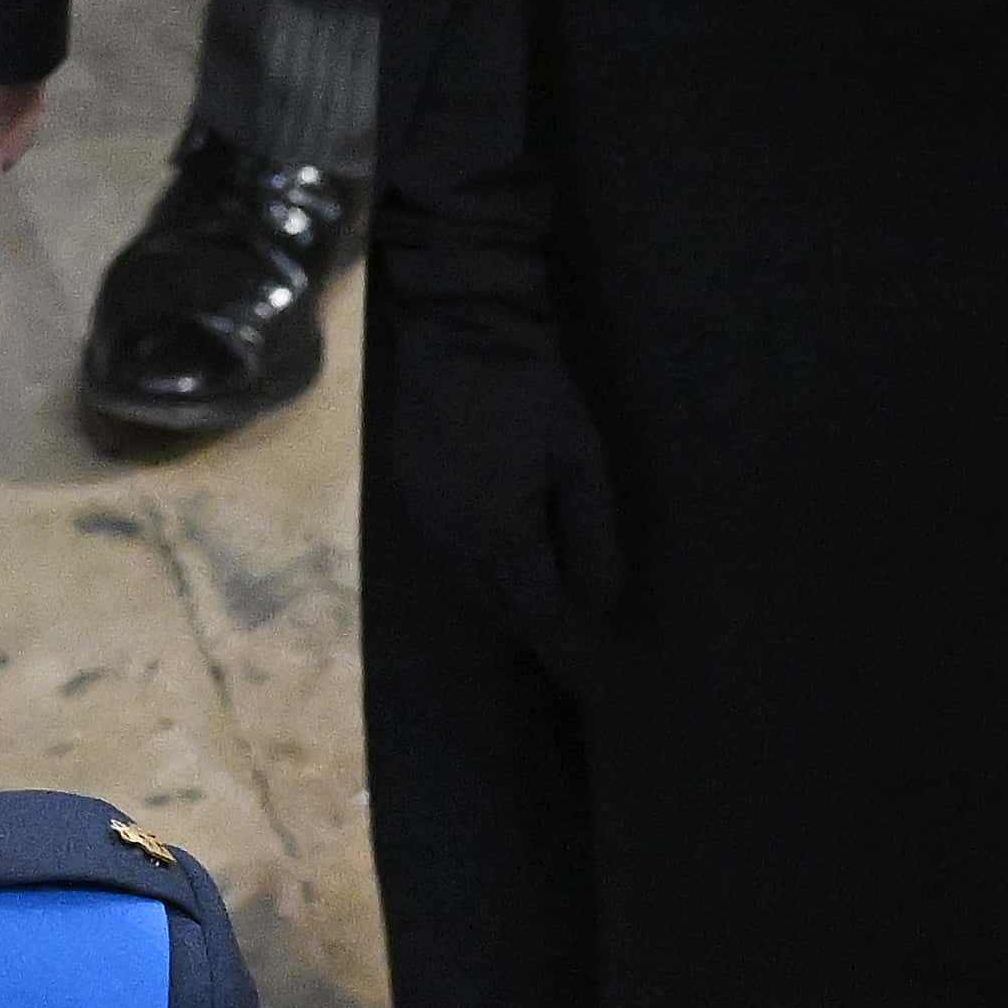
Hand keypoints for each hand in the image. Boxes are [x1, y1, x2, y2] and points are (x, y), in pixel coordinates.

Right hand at [375, 296, 629, 678]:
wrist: (458, 331)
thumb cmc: (531, 393)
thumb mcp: (581, 463)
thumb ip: (591, 537)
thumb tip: (600, 600)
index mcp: (501, 537)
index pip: (539, 615)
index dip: (567, 647)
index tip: (590, 675)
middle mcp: (454, 544)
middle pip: (499, 610)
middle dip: (536, 628)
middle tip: (572, 646)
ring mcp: (424, 523)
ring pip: (467, 589)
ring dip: (504, 603)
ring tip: (540, 606)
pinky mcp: (408, 499)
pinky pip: (445, 558)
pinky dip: (476, 573)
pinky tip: (499, 560)